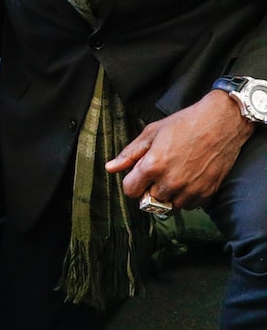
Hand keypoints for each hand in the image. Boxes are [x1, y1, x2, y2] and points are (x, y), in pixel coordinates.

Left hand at [105, 90, 253, 209]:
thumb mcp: (151, 133)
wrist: (219, 124)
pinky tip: (188, 178)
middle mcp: (170, 182)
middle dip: (149, 188)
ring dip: (167, 195)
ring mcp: (189, 190)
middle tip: (158, 172)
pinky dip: (185, 197)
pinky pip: (188, 206)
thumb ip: (129, 154)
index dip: (132, 183)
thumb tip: (110, 168)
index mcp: (152, 166)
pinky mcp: (206, 194)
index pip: (130, 191)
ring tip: (173, 174)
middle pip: (149, 201)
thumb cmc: (183, 124)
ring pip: (169, 206)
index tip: (138, 176)